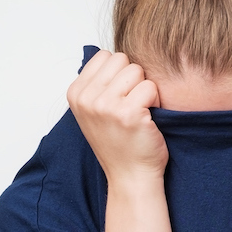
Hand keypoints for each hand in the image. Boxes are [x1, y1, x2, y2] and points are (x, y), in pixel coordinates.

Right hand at [66, 50, 167, 182]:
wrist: (130, 176)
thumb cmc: (118, 142)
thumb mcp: (94, 110)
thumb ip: (97, 83)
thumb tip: (111, 55)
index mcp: (76, 93)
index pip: (104, 56)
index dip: (119, 73)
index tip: (119, 96)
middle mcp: (86, 98)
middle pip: (121, 59)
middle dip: (132, 78)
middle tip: (132, 104)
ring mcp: (105, 106)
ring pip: (137, 70)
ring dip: (144, 89)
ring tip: (140, 111)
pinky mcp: (128, 113)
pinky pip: (151, 87)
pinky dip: (155, 101)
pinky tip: (148, 119)